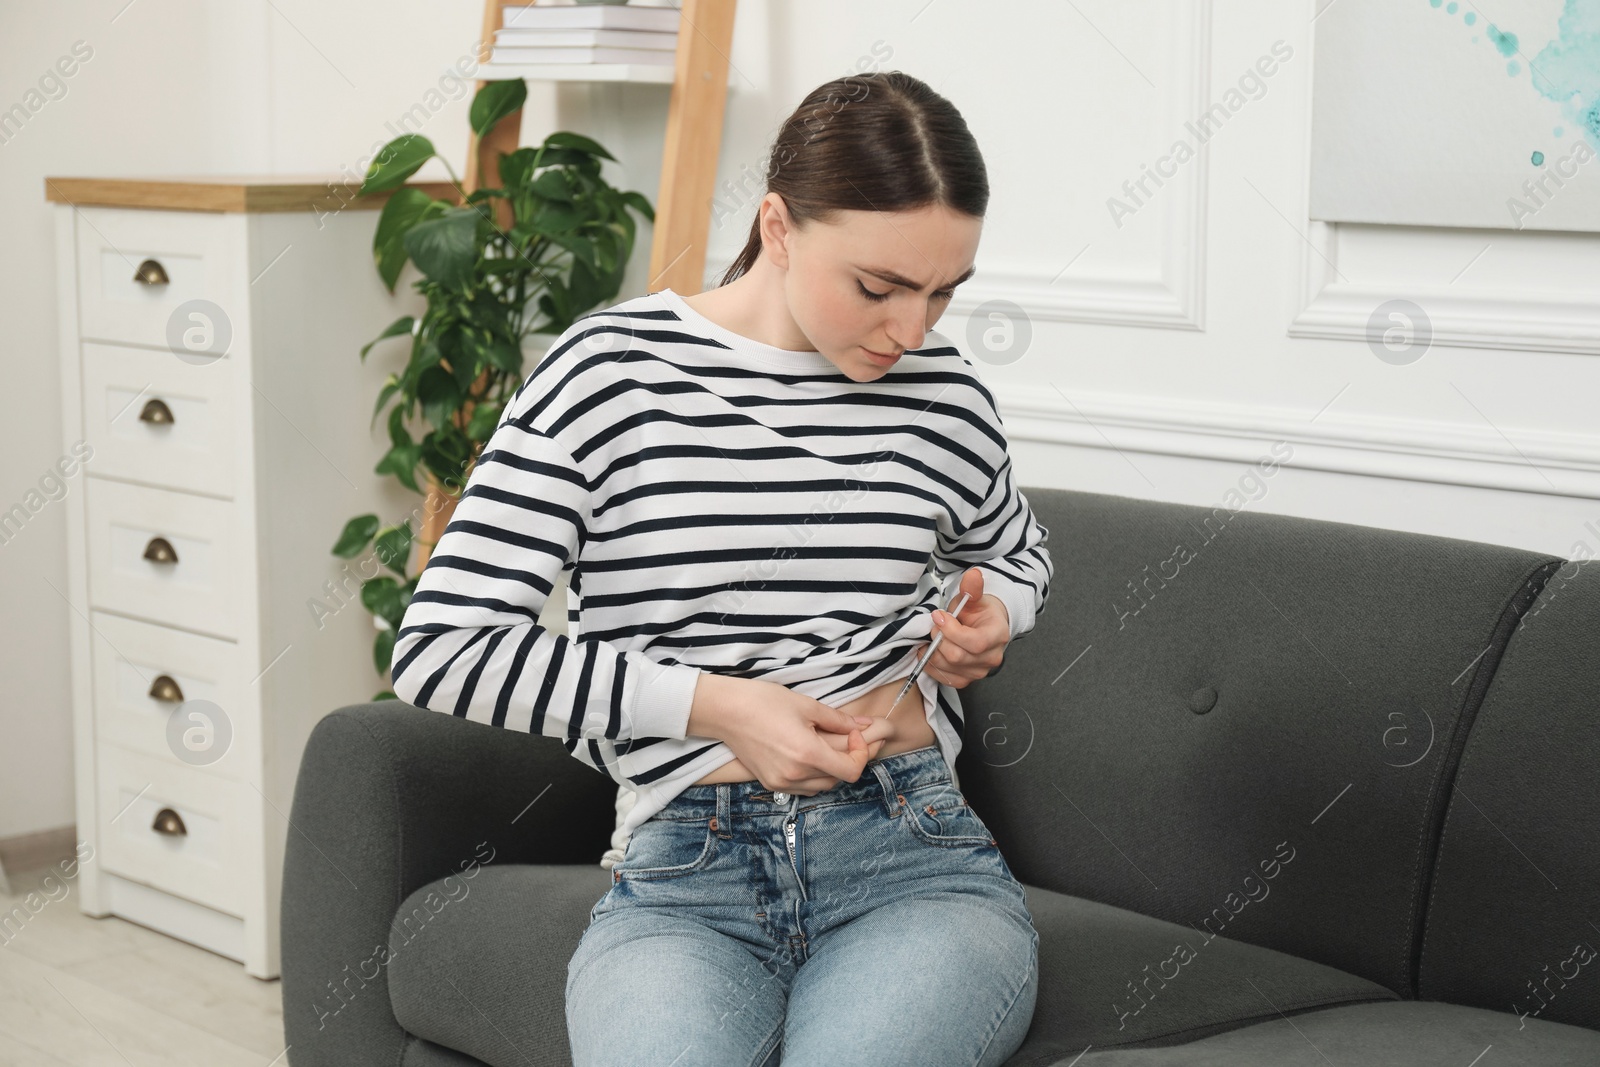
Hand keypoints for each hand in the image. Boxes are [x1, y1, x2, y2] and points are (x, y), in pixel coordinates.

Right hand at [707, 676, 880, 794]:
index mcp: (807, 754)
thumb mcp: (806, 705)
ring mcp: (781, 782)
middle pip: (838, 779)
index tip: (854, 734)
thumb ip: (838, 720)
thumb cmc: (764, 702)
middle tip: (846, 738)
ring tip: (826, 746)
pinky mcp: (770, 784)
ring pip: (822, 786)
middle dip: (848, 759)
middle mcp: (795, 774)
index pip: (851, 771)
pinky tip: (809, 756)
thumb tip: (863, 725)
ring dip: (832, 770)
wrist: (726, 711)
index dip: (860, 753)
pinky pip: (803, 788)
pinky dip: (814, 776)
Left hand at [917, 567, 1010, 688]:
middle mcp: (992, 657)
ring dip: (933, 652)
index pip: (975, 642)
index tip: (938, 616)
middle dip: (940, 639)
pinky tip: (929, 651)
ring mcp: (979, 672)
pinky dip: (932, 665)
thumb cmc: (978, 612)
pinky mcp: (966, 680)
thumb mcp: (974, 598)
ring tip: (931, 637)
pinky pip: (945, 678)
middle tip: (934, 626)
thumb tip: (973, 574)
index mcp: (998, 635)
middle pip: (958, 656)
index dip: (952, 631)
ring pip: (949, 667)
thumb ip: (972, 588)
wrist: (983, 627)